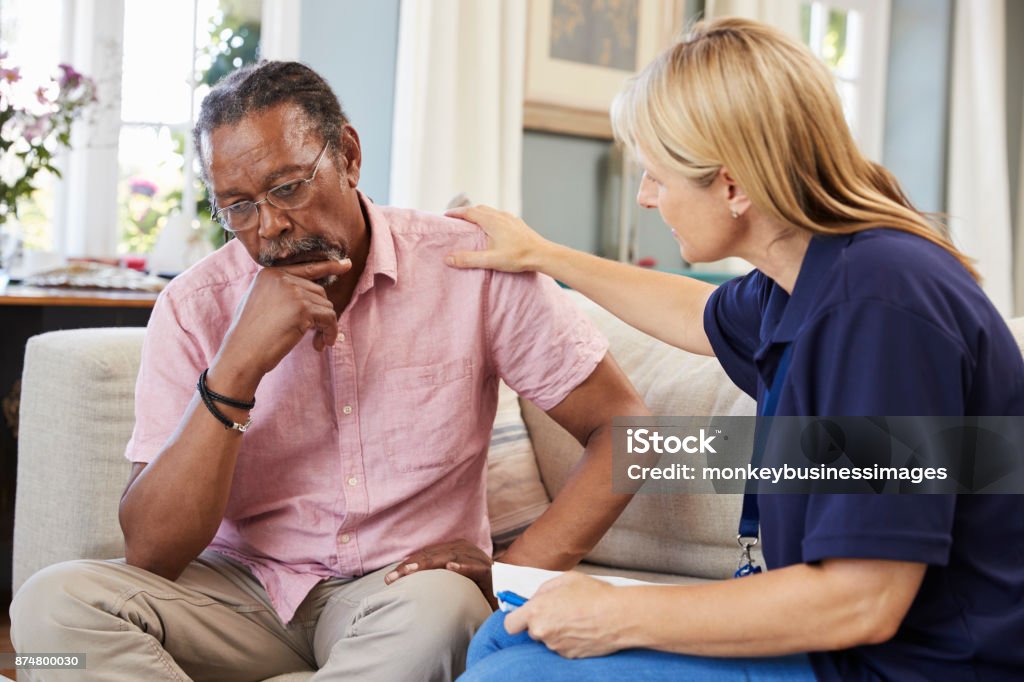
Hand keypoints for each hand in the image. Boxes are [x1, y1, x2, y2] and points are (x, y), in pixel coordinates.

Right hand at [214, 258, 351, 387]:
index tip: (346, 265)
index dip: (328, 267)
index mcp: (270, 273)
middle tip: (316, 337)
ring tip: (315, 343)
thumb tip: (313, 294)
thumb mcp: (261, 303)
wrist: (242, 353)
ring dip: (325, 327)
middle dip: (321, 315)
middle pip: (319, 292)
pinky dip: (330, 332)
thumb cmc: (250, 336)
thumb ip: (282, 293)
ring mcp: (293, 291)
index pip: (306, 268)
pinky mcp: (302, 308)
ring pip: (326, 306)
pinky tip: (320, 345)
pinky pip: (329, 318)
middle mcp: (282, 278)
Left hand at [384, 539, 497, 609]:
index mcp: (455, 549)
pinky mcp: (490, 572)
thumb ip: (436, 577)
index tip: (389, 577)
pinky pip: (476, 568)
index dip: (408, 564)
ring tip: (410, 571)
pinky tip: (450, 567)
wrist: (508, 590)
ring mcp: (478, 560)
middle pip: (434, 555)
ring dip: (429, 564)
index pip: (427, 555)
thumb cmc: (477, 587)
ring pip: (451, 558)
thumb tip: (408, 580)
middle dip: (411, 566)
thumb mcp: (453, 581)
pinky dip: (464, 567)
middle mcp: (466, 550)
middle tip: (391, 577)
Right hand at [444, 205, 550, 272]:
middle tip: (456, 219)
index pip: (469, 212)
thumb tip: (448, 258)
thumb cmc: (518, 257)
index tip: (446, 215)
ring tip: (472, 223)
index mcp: (492, 220)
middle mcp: (501, 215)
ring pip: (490, 211)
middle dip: (466, 212)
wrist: (543, 254)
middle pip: (479, 209)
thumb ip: (468, 259)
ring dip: (479, 214)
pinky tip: (493, 228)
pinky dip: (490, 218)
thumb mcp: (490, 260)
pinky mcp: (518, 224)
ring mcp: (511, 218)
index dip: (456, 213)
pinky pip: (500, 216)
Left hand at [505, 572, 621, 658]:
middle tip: (560, 611)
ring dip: (557, 631)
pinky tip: (583, 629)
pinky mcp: (570, 656)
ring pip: (549, 639)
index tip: (525, 614)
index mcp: (536, 611)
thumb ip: (544, 590)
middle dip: (542, 622)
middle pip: (532, 631)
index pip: (510, 624)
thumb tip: (537, 598)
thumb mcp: (565, 579)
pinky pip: (563, 647)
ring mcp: (556, 646)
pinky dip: (570, 640)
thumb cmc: (593, 594)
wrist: (618, 616)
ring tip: (577, 618)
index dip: (517, 619)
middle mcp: (542, 632)